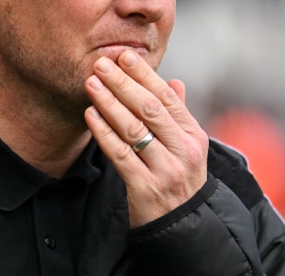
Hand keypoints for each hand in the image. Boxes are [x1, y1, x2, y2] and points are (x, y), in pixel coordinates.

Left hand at [83, 49, 208, 226]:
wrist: (181, 228)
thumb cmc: (180, 180)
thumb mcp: (187, 147)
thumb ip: (178, 114)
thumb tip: (174, 81)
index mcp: (193, 136)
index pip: (167, 97)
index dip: (145, 74)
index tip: (124, 55)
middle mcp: (183, 151)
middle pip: (149, 109)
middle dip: (123, 83)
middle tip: (101, 63)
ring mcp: (166, 170)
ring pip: (133, 129)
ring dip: (109, 103)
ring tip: (91, 83)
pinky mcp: (145, 189)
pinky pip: (120, 155)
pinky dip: (103, 132)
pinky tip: (90, 115)